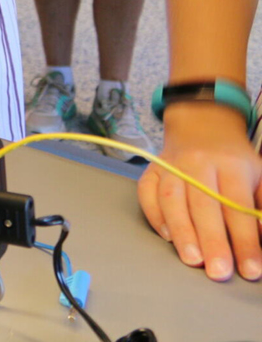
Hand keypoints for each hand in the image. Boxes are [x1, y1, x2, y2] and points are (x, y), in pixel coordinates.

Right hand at [137, 105, 261, 281]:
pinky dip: (154, 215)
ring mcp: (170, 164)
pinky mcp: (151, 169)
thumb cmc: (235, 160)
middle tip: (218, 272)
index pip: (237, 206)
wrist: (202, 125)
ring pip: (172, 199)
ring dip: (182, 231)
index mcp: (231, 164)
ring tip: (192, 260)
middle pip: (203, 204)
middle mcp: (198, 163)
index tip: (250, 270)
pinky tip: (167, 237)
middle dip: (212, 241)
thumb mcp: (259, 176)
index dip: (244, 240)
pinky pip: (146, 192)